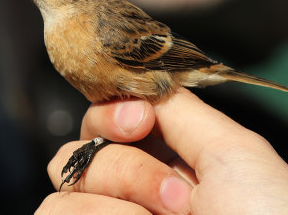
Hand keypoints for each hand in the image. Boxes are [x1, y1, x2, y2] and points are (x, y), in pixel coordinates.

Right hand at [36, 88, 287, 213]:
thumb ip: (179, 108)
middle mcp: (131, 187)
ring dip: (118, 195)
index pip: (110, 119)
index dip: (113, 111)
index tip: (138, 120)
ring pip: (68, 179)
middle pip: (84, 145)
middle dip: (127, 165)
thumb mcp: (233, 150)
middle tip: (176, 196)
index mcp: (165, 158)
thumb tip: (139, 85)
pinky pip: (54, 212)